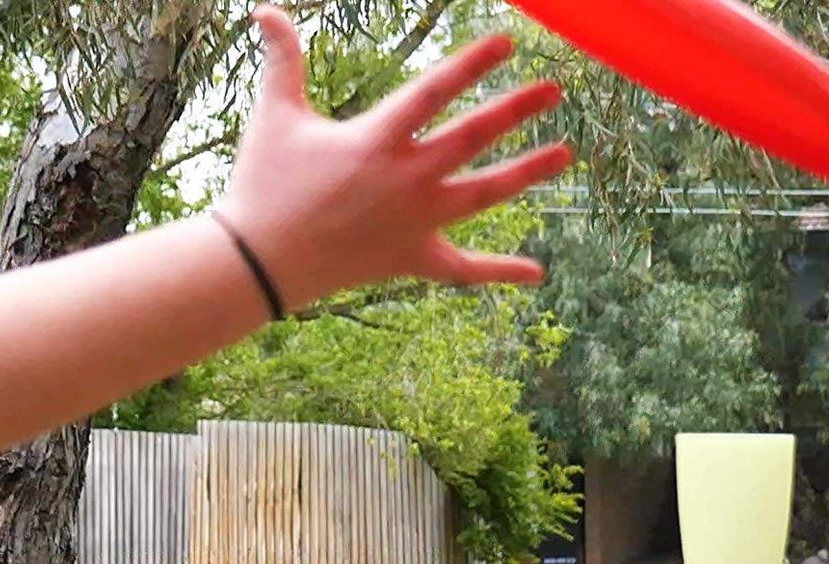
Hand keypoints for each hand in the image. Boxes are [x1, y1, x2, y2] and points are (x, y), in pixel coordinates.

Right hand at [216, 8, 572, 307]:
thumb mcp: (274, 114)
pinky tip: (537, 272)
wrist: (262, 261)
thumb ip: (283, 60)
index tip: (508, 43)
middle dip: (516, 110)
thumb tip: (266, 10)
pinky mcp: (413, 258)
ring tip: (566, 154)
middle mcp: (406, 179)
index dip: (472, 64)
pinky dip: (499, 272)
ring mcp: (415, 222)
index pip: (435, 92)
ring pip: (483, 194)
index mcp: (377, 139)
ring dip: (526, 173)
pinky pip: (464, 269)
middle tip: (555, 90)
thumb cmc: (264, 183)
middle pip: (472, 138)